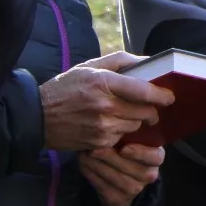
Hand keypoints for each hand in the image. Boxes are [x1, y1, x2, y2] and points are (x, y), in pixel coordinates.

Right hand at [39, 51, 174, 151]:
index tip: (170, 96)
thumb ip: (122, 61)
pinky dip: (121, 132)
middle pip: (145, 112)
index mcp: (104, 83)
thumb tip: (149, 61)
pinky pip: (122, 138)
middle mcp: (105, 106)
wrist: (36, 117)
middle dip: (151, 110)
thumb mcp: (90, 67)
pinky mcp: (98, 144)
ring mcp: (102, 127)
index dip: (162, 95)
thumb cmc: (66, 87)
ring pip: (135, 126)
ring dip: (136, 121)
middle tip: (149, 107)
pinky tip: (110, 125)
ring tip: (123, 114)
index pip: (144, 91)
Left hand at [80, 142, 162, 205]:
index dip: (140, 153)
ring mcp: (135, 189)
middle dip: (110, 158)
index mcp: (156, 157)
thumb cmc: (127, 153)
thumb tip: (113, 127)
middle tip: (94, 149)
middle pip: (131, 168)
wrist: (122, 182)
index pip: (154, 156)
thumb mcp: (133, 141)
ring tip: (85, 155)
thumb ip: (128, 135)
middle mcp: (149, 175)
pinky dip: (91, 175)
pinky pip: (103, 187)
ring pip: (116, 178)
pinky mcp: (119, 200)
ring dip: (97, 166)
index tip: (124, 149)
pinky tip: (84, 165)